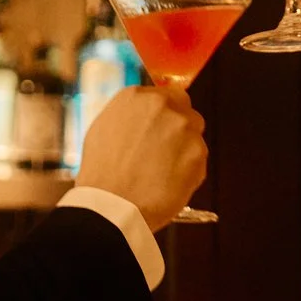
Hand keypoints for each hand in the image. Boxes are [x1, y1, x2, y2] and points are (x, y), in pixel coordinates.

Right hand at [74, 85, 206, 230]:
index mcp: (136, 96)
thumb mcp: (103, 129)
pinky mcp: (198, 152)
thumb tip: (144, 117)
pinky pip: (199, 158)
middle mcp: (163, 105)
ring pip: (194, 134)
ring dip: (184, 148)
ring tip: (162, 171)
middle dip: (177, 128)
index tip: (159, 129)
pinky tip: (169, 182)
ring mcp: (183, 127)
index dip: (164, 114)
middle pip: (185, 110)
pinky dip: (189, 170)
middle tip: (163, 151)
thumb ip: (129, 115)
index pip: (165, 95)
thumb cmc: (102, 173)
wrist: (112, 205)